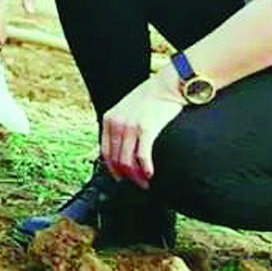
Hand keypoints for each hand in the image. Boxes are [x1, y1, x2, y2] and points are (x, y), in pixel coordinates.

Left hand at [100, 70, 185, 187]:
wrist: (167, 85)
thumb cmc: (150, 98)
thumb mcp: (126, 109)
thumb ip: (120, 125)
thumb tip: (121, 147)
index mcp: (109, 119)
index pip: (104, 152)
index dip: (112, 169)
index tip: (120, 178)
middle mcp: (116, 124)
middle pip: (115, 160)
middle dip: (125, 177)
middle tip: (136, 185)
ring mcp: (130, 127)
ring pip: (127, 161)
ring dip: (136, 177)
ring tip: (145, 184)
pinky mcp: (146, 129)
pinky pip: (142, 156)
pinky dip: (146, 169)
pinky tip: (151, 174)